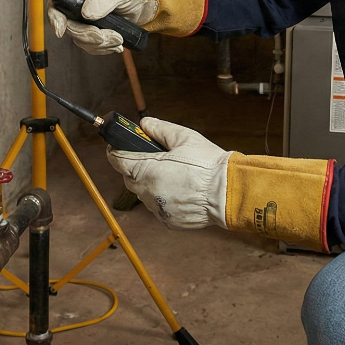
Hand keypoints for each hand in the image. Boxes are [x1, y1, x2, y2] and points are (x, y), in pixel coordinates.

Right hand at [47, 0, 156, 54]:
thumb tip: (86, 13)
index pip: (57, 3)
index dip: (55, 18)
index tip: (61, 30)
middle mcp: (79, 3)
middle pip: (69, 25)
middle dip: (88, 34)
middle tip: (104, 36)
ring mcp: (86, 18)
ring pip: (81, 38)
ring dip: (100, 43)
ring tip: (118, 38)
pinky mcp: (95, 30)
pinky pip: (92, 45)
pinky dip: (105, 47)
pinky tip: (118, 42)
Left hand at [106, 118, 230, 229]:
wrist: (228, 193)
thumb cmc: (207, 165)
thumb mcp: (183, 137)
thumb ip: (159, 129)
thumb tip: (144, 124)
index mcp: (146, 170)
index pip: (117, 160)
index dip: (116, 150)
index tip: (119, 145)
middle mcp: (147, 192)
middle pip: (129, 178)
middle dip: (136, 167)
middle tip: (153, 158)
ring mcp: (157, 209)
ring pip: (144, 194)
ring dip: (150, 184)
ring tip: (172, 174)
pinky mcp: (168, 221)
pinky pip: (158, 207)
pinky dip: (163, 198)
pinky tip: (180, 190)